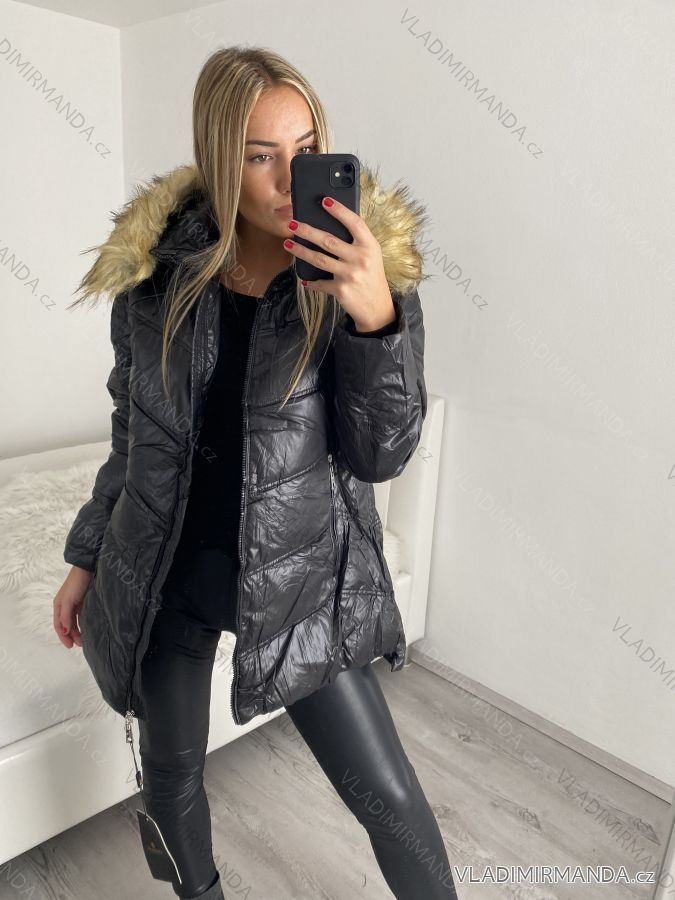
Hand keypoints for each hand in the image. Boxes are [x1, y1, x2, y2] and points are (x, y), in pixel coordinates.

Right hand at [53, 565, 91, 647]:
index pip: (58, 626)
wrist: (87, 569)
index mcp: (58, 606)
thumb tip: (65, 632)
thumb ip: (66, 616)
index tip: (70, 646)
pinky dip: (82, 624)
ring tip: (84, 640)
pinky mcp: (84, 602)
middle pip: (66, 625)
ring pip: (74, 622)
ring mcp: (74, 605)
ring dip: (77, 632)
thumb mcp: (68, 600)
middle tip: (80, 645)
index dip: (63, 637)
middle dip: (71, 636)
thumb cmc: (76, 584)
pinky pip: (81, 617)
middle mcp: (65, 607)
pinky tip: (87, 629)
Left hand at [283, 197, 396, 331]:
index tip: (324, 201)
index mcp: (370, 246)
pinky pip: (320, 282)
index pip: (354, 223)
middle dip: (307, 231)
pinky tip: (304, 278)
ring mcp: (350, 275)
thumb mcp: (371, 256)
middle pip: (329, 240)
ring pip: (319, 259)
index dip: (339, 210)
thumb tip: (330, 224)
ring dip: (301, 251)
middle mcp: (361, 259)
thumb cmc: (371, 276)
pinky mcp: (341, 290)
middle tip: (292, 224)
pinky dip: (310, 281)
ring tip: (288, 244)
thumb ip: (357, 241)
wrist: (377, 307)